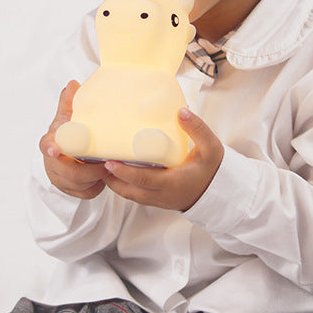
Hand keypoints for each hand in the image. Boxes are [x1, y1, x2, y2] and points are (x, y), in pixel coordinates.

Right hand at [39, 81, 108, 199]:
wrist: (66, 157)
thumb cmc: (69, 134)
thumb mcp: (68, 118)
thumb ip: (69, 103)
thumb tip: (72, 84)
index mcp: (50, 143)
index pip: (47, 146)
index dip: (52, 148)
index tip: (56, 149)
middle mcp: (52, 163)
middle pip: (69, 172)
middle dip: (89, 170)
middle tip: (105, 162)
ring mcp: (60, 179)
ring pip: (79, 185)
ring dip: (95, 177)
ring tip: (105, 167)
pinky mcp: (71, 191)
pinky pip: (87, 193)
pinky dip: (97, 186)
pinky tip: (102, 177)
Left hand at [103, 109, 223, 210]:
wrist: (217, 192)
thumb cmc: (211, 169)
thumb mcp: (211, 148)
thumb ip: (197, 129)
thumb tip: (181, 112)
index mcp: (172, 183)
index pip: (143, 180)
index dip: (124, 172)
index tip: (109, 162)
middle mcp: (160, 195)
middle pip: (128, 190)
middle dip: (110, 177)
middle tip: (95, 160)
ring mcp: (156, 200)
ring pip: (127, 194)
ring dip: (113, 181)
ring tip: (99, 163)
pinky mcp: (154, 200)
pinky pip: (133, 194)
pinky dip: (121, 184)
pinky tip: (114, 170)